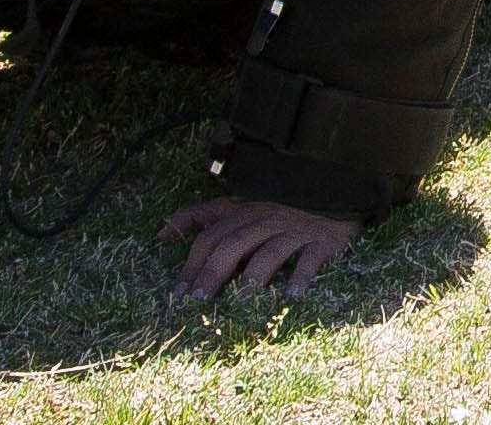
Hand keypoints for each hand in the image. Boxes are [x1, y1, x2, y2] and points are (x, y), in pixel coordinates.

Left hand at [162, 196, 359, 300]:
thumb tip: (159, 234)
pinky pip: (310, 259)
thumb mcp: (238, 205)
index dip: (193, 262)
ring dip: (253, 277)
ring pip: (269, 252)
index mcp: (243, 213)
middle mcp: (265, 220)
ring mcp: (293, 231)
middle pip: (234, 245)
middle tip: (199, 301)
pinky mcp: (321, 241)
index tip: (178, 293)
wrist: (331, 187)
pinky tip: (292, 296)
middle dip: (214, 272)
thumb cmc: (278, 204)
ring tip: (240, 302)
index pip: (211, 235)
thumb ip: (201, 216)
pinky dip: (301, 276)